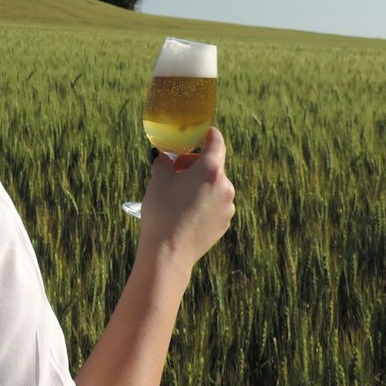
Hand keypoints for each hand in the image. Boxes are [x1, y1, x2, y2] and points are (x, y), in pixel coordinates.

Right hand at [137, 128, 234, 277]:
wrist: (169, 253)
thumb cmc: (162, 212)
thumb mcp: (158, 181)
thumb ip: (164, 162)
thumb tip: (164, 156)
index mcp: (210, 170)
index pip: (216, 142)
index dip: (209, 134)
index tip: (204, 132)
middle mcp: (225, 186)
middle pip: (213, 166)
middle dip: (195, 165)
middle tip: (175, 170)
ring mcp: (227, 206)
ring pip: (214, 186)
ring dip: (200, 184)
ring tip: (178, 194)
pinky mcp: (225, 223)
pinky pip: (215, 204)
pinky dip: (204, 201)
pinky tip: (185, 211)